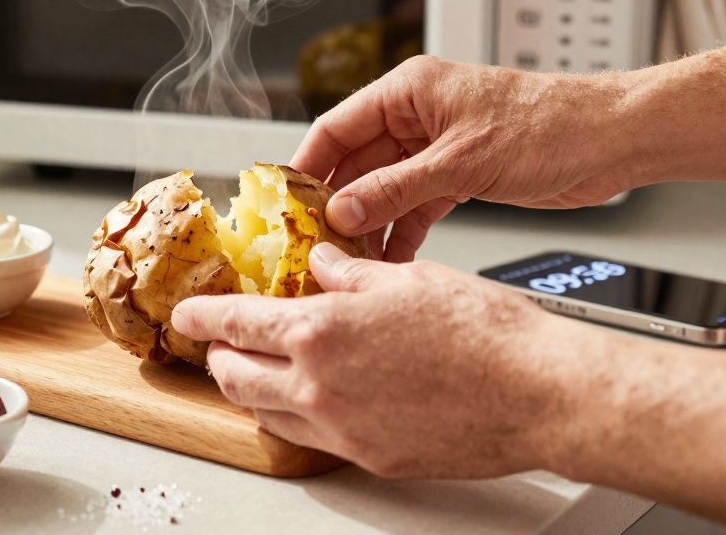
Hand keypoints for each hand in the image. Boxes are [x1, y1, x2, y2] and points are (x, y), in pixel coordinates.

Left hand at [171, 243, 577, 478]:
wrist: (538, 392)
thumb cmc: (484, 331)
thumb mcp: (406, 278)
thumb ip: (350, 274)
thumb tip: (322, 267)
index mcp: (320, 330)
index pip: (235, 323)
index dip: (202, 317)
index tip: (187, 314)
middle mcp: (319, 386)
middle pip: (235, 377)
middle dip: (219, 357)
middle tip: (220, 343)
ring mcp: (341, 429)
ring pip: (266, 414)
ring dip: (252, 389)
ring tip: (261, 370)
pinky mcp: (369, 457)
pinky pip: (310, 438)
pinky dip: (295, 416)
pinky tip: (314, 399)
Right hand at [291, 56, 635, 260]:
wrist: (613, 140)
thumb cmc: (551, 125)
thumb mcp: (461, 163)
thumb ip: (396, 190)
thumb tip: (344, 211)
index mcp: (409, 92)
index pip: (337, 127)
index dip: (307, 166)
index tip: (284, 202)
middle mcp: (417, 117)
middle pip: (356, 162)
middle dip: (336, 203)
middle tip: (313, 242)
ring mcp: (437, 148)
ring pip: (383, 189)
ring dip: (368, 223)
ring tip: (349, 261)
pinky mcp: (459, 176)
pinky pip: (415, 206)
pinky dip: (402, 232)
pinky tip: (391, 262)